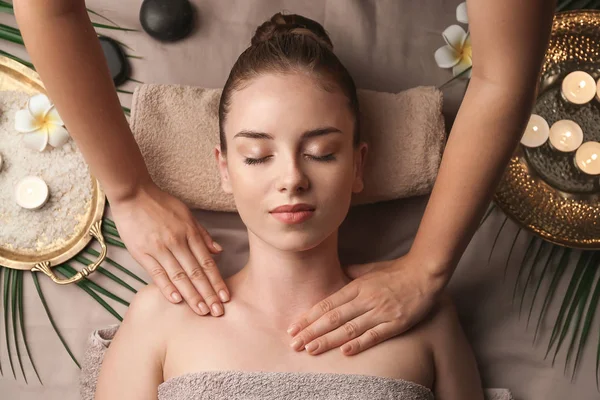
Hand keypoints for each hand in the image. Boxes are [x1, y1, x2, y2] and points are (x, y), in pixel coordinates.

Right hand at [109, 181, 229, 315]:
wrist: (133, 194)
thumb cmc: (161, 204)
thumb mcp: (187, 214)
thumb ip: (202, 234)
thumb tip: (219, 252)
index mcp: (189, 233)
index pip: (207, 262)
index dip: (217, 281)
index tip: (225, 297)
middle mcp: (177, 242)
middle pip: (196, 272)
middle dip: (208, 294)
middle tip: (218, 312)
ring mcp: (159, 248)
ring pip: (179, 276)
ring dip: (191, 295)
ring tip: (201, 311)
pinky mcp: (142, 253)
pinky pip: (156, 273)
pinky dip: (167, 287)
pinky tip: (176, 300)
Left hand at [287, 253, 446, 355]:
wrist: (425, 272)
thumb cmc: (397, 271)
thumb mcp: (370, 269)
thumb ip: (352, 273)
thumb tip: (337, 273)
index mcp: (357, 286)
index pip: (328, 303)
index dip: (309, 316)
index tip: (293, 327)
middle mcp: (366, 299)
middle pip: (333, 317)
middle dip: (311, 331)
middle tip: (294, 343)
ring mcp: (380, 311)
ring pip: (350, 328)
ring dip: (329, 340)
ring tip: (311, 349)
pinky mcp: (396, 323)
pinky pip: (375, 335)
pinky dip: (359, 343)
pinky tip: (345, 351)